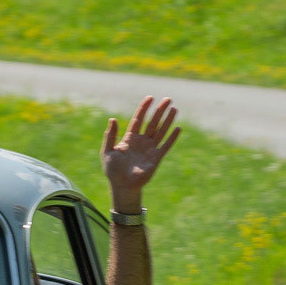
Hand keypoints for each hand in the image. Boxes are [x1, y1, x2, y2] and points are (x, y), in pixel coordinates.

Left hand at [102, 96, 180, 212]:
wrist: (122, 186)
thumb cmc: (113, 170)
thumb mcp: (107, 151)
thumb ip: (110, 136)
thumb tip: (112, 119)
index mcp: (129, 138)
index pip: (138, 119)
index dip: (144, 109)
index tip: (150, 98)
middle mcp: (141, 142)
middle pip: (152, 122)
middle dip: (159, 111)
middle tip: (167, 99)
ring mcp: (150, 149)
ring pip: (161, 131)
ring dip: (168, 120)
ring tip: (174, 109)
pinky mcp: (156, 158)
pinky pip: (166, 146)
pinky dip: (172, 138)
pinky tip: (178, 128)